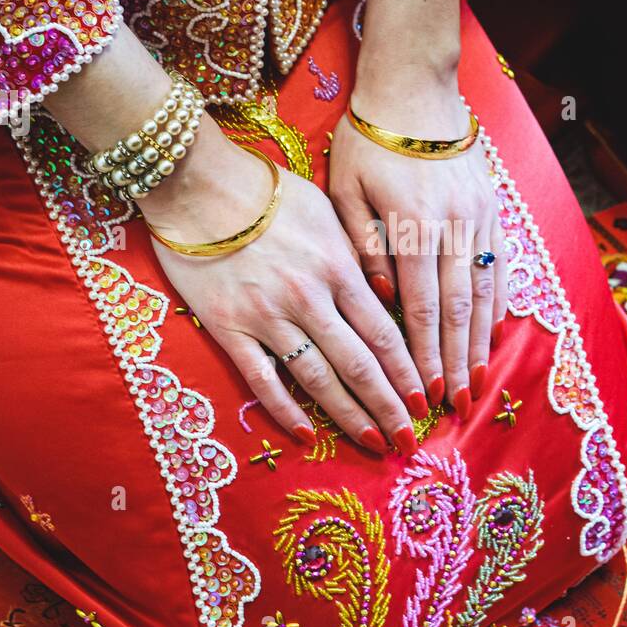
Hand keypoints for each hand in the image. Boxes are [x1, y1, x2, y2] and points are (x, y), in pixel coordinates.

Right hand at [143, 133, 428, 454]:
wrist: (199, 183)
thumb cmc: (267, 190)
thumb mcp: (327, 212)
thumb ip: (354, 255)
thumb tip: (383, 291)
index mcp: (338, 268)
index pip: (384, 332)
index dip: (408, 371)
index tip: (428, 399)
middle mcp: (309, 298)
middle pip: (359, 364)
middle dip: (389, 406)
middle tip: (409, 440)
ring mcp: (268, 316)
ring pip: (318, 378)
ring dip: (349, 416)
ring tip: (373, 443)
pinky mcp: (229, 327)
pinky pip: (261, 378)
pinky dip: (284, 409)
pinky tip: (304, 433)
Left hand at [328, 74, 506, 419]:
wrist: (414, 88)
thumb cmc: (368, 140)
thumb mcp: (345, 189)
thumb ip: (363, 247)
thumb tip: (383, 298)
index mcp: (409, 225)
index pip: (418, 306)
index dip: (422, 354)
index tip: (423, 392)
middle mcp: (451, 227)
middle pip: (456, 309)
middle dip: (454, 362)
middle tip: (455, 405)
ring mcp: (479, 218)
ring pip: (483, 291)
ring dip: (480, 342)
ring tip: (477, 381)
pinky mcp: (493, 208)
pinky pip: (501, 265)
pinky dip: (498, 303)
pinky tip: (494, 333)